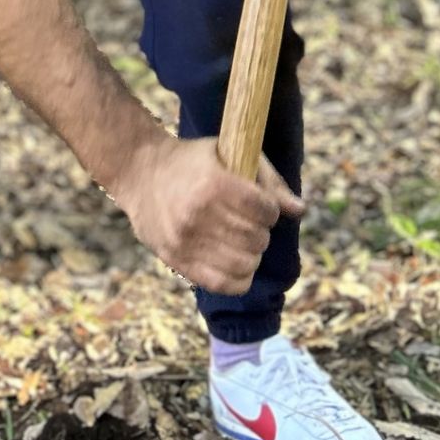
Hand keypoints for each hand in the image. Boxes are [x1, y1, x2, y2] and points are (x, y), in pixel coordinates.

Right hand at [110, 134, 304, 293]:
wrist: (139, 172)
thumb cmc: (192, 161)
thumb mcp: (229, 154)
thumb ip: (268, 181)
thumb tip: (300, 210)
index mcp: (212, 183)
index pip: (264, 210)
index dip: (270, 210)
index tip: (261, 206)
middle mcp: (198, 214)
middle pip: (257, 239)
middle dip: (261, 231)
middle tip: (249, 222)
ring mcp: (185, 240)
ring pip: (244, 264)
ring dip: (252, 254)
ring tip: (242, 241)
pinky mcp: (176, 260)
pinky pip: (222, 284)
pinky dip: (239, 279)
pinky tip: (236, 263)